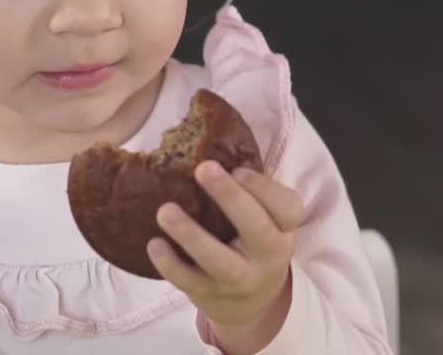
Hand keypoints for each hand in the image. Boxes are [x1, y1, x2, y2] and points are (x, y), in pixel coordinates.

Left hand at [149, 161, 304, 353]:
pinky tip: (154, 244)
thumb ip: (247, 189)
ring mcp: (240, 279)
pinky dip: (170, 264)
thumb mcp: (264, 217)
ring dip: (191, 235)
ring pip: (220, 261)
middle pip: (256, 229)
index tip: (237, 168)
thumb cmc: (251, 241)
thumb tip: (206, 143)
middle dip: (230, 198)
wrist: (250, 300)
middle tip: (203, 168)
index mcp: (283, 228)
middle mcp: (267, 255)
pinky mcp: (211, 295)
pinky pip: (190, 282)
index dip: (264, 188)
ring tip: (165, 211)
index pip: (287, 208)